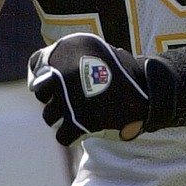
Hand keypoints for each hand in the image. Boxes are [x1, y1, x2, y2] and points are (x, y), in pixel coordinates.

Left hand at [28, 32, 148, 144]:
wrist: (148, 90)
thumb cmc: (125, 71)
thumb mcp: (98, 51)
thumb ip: (72, 58)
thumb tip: (44, 71)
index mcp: (66, 51)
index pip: (36, 63)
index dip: (41, 73)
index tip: (49, 81)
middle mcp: (61, 73)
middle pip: (40, 91)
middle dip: (51, 96)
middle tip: (67, 100)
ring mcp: (67, 98)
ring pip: (48, 115)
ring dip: (61, 117)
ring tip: (77, 115)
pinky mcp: (77, 122)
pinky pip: (62, 135)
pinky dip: (70, 135)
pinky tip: (81, 130)